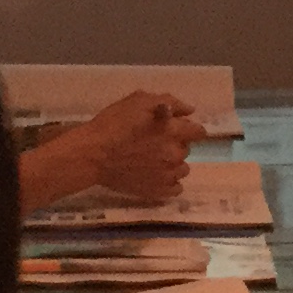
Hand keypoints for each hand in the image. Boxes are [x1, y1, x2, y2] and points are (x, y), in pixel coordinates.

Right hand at [78, 93, 207, 202]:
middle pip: (187, 149)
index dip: (188, 128)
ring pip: (182, 169)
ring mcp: (167, 175)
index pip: (199, 132)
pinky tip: (155, 175)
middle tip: (155, 142)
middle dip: (176, 144)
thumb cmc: (113, 124)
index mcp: (173, 131)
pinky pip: (176, 188)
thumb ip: (169, 102)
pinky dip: (169, 182)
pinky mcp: (158, 191)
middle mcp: (175, 154)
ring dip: (173, 163)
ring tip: (154, 160)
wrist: (93, 155)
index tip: (176, 127)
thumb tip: (190, 110)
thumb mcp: (139, 101)